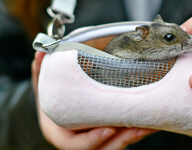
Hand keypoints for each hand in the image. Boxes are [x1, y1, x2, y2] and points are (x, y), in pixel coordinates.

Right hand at [31, 51, 154, 149]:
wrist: (56, 111)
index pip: (75, 145)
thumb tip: (40, 52)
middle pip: (102, 149)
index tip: (108, 130)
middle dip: (122, 139)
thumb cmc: (52, 101)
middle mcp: (80, 142)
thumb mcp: (43, 87)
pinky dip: (136, 131)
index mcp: (62, 134)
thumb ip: (40, 72)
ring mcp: (96, 141)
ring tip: (150, 124)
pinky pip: (123, 138)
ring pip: (116, 145)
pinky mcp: (109, 138)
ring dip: (134, 136)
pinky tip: (151, 123)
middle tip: (140, 127)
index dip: (92, 139)